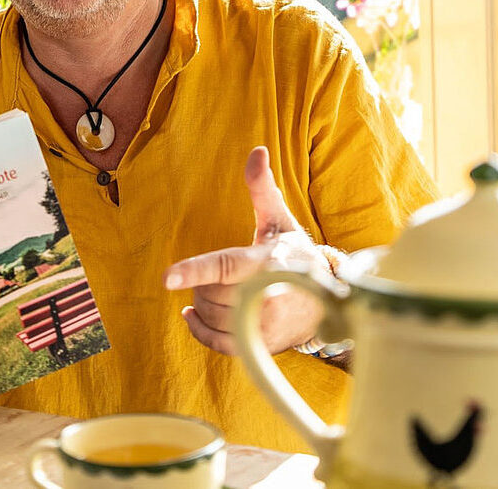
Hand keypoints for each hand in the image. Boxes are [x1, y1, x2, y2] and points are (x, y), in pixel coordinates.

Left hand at [163, 146, 328, 355]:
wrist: (330, 303)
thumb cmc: (297, 255)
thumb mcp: (280, 221)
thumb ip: (262, 188)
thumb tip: (257, 150)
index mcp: (268, 262)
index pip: (225, 266)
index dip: (195, 270)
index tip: (167, 277)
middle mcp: (267, 296)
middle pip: (210, 292)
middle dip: (204, 281)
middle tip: (220, 274)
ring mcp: (265, 325)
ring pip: (210, 317)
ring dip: (202, 303)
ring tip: (218, 290)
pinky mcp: (260, 346)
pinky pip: (215, 343)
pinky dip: (198, 329)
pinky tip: (192, 314)